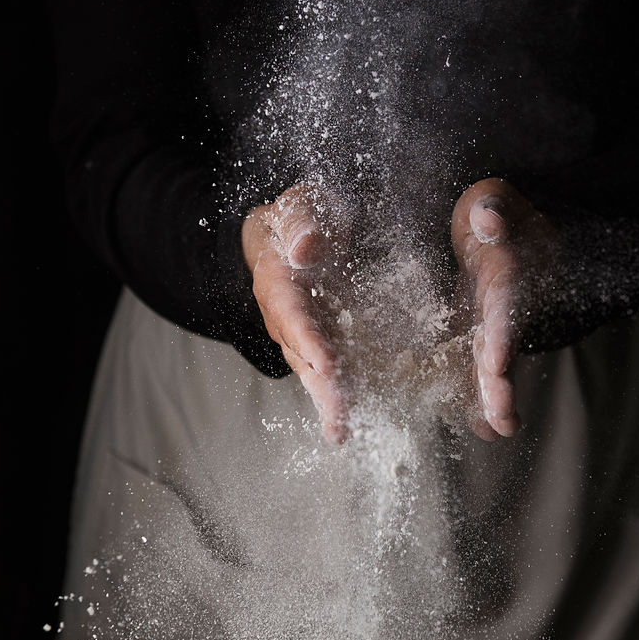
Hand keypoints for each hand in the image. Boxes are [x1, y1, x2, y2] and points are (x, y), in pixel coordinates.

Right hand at [242, 184, 350, 443]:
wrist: (286, 232)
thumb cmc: (296, 218)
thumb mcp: (299, 207)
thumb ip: (302, 223)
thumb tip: (305, 250)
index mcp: (279, 286)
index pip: (295, 319)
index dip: (312, 344)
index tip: (330, 368)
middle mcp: (288, 320)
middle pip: (305, 360)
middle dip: (323, 393)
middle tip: (338, 426)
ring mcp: (304, 337)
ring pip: (317, 374)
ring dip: (331, 404)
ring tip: (342, 432)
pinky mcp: (322, 345)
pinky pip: (334, 372)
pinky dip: (345, 395)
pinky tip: (359, 418)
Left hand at [451, 178, 558, 440]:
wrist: (502, 230)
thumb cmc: (496, 213)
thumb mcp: (495, 199)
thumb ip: (492, 207)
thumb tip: (486, 219)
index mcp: (508, 274)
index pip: (505, 304)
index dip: (502, 332)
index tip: (497, 361)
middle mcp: (506, 309)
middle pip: (505, 349)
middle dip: (503, 384)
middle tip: (503, 419)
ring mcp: (495, 328)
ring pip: (497, 369)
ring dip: (495, 401)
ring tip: (496, 431)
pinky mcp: (479, 339)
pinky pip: (478, 373)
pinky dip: (479, 400)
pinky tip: (481, 428)